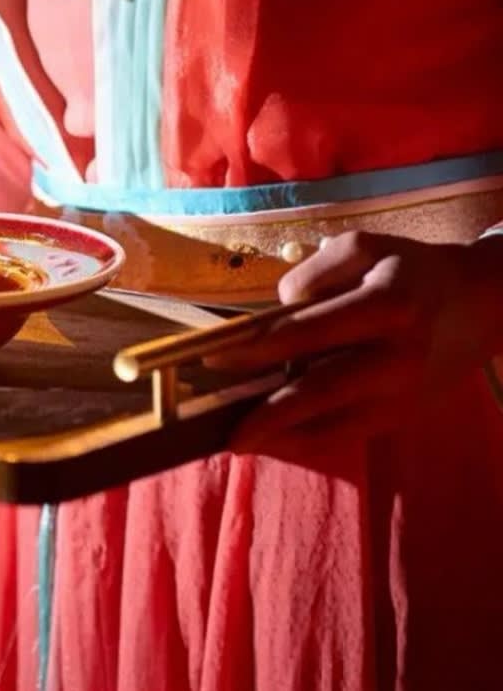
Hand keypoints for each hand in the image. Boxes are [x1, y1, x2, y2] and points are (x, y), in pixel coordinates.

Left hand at [205, 231, 502, 459]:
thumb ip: (316, 271)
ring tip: (237, 440)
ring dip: (283, 436)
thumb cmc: (406, 269)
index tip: (214, 355)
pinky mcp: (403, 415)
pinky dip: (307, 442)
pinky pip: (349, 435)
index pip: (312, 330)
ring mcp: (404, 392)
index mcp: (389, 305)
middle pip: (324, 389)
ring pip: (337, 424)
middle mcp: (399, 355)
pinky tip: (271, 442)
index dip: (260, 346)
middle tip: (220, 420)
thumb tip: (278, 309)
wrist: (478, 304)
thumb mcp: (363, 247)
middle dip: (269, 409)